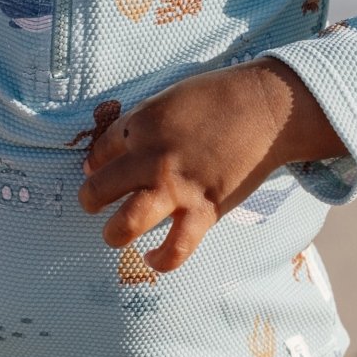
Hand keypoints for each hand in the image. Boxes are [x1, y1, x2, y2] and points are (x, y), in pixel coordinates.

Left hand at [77, 59, 344, 273]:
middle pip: (99, 188)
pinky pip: (175, 248)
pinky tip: (151, 257)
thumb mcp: (167, 99)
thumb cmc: (218, 96)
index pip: (99, 151)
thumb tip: (108, 151)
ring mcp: (176, 187)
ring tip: (114, 233)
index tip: (100, 168)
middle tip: (95, 202)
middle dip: (90, 199)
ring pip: (126, 224)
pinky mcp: (203, 210)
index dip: (95, 162)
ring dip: (113, 233)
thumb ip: (139, 124)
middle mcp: (150, 158)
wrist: (266, 108)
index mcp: (140, 125)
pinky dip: (160, 260)